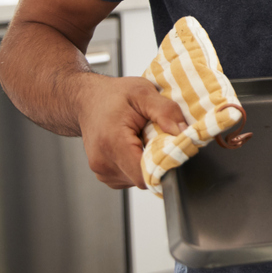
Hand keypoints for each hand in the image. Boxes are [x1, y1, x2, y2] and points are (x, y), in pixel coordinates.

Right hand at [74, 74, 186, 189]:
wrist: (87, 99)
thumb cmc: (114, 95)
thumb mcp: (144, 92)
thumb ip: (166, 112)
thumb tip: (184, 132)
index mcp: (112, 142)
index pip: (144, 175)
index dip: (164, 165)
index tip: (173, 150)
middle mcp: (103, 161)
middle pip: (143, 178)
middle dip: (157, 161)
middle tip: (158, 138)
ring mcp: (101, 171)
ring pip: (137, 179)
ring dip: (146, 163)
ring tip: (143, 139)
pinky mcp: (104, 174)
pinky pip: (129, 178)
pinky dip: (137, 165)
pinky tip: (135, 146)